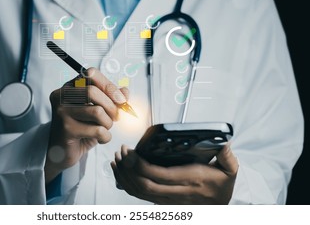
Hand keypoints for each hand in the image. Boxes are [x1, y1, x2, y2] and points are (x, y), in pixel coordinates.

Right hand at [44, 67, 128, 182]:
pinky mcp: (66, 129)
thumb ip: (110, 99)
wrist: (61, 152)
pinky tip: (100, 139)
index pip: (91, 74)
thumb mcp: (97, 111)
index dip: (109, 85)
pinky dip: (105, 137)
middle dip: (111, 106)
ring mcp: (62, 112)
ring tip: (105, 129)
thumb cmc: (81, 129)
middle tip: (115, 117)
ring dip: (108, 123)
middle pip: (93, 91)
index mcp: (69, 87)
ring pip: (97, 111)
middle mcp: (61, 96)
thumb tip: (125, 91)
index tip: (120, 99)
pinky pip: (97, 130)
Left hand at [111, 144, 237, 203]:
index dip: (141, 165)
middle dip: (128, 168)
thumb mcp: (229, 169)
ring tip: (118, 159)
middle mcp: (177, 192)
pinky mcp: (163, 202)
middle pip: (145, 184)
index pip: (160, 175)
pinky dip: (127, 185)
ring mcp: (168, 199)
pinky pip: (140, 196)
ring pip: (140, 192)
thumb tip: (223, 141)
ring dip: (125, 176)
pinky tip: (120, 173)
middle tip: (121, 152)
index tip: (131, 152)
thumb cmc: (222, 185)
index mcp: (190, 180)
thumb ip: (226, 155)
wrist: (222, 205)